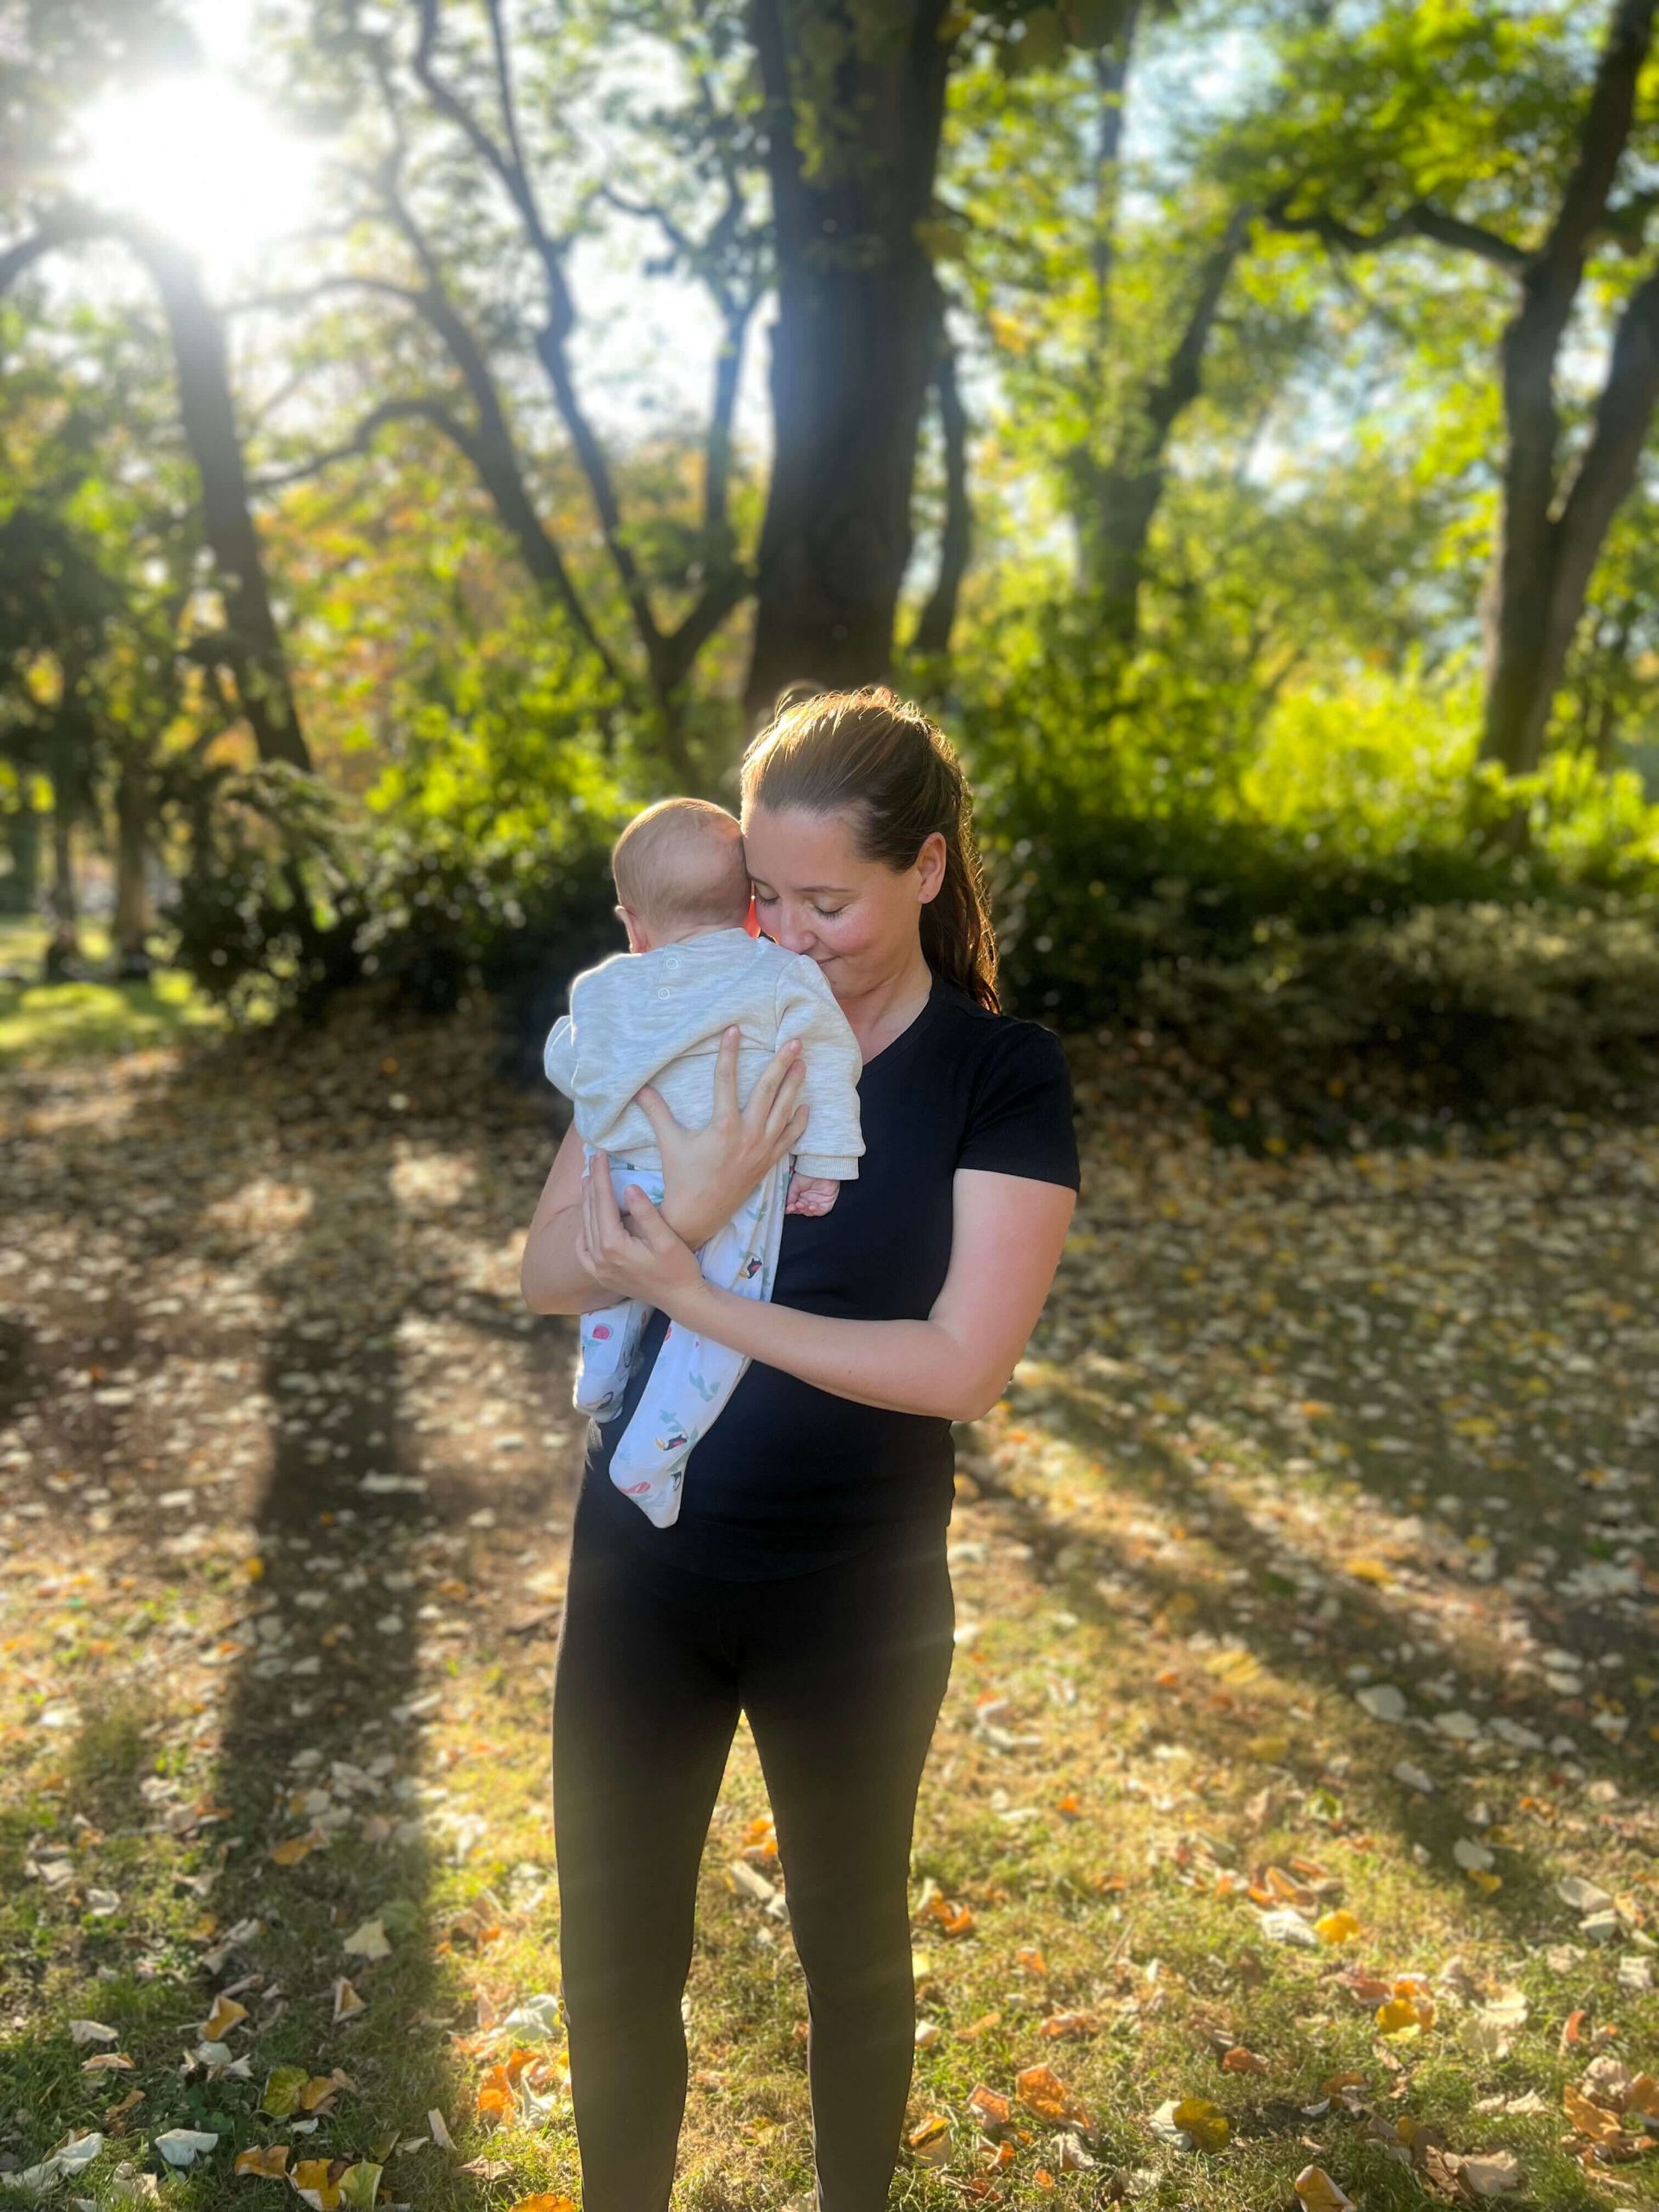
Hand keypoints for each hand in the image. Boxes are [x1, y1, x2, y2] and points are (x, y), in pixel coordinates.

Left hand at [576, 1152, 704, 1312]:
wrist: (682, 1301)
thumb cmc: (679, 1268)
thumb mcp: (666, 1239)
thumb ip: (645, 1213)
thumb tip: (628, 1188)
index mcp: (613, 1246)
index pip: (602, 1201)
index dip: (601, 1175)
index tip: (599, 1153)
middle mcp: (599, 1257)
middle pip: (591, 1211)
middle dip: (592, 1183)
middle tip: (592, 1158)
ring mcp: (598, 1269)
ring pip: (585, 1227)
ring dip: (586, 1202)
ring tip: (587, 1180)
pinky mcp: (602, 1276)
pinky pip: (583, 1251)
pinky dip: (583, 1231)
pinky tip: (586, 1221)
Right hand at [634, 1027, 808, 1249]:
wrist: (698, 1215)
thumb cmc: (682, 1178)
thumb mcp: (669, 1142)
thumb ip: (657, 1112)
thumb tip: (639, 1088)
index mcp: (723, 1126)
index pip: (726, 1079)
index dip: (729, 1052)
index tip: (734, 1029)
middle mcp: (748, 1134)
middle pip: (768, 1090)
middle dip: (781, 1063)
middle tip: (794, 1040)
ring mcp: (762, 1149)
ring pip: (784, 1110)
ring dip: (795, 1086)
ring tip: (803, 1063)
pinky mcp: (768, 1162)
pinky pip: (790, 1138)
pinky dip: (799, 1122)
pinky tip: (805, 1106)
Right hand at [785, 1171, 838, 1216]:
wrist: (820, 1168)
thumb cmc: (807, 1173)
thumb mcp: (795, 1184)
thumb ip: (790, 1196)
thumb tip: (786, 1206)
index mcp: (800, 1196)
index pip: (795, 1206)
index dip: (791, 1209)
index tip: (788, 1208)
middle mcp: (809, 1199)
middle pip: (802, 1210)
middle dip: (798, 1209)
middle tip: (795, 1205)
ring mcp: (818, 1202)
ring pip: (811, 1212)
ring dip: (806, 1210)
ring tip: (803, 1204)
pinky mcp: (827, 1203)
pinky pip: (821, 1211)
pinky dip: (816, 1210)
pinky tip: (812, 1206)